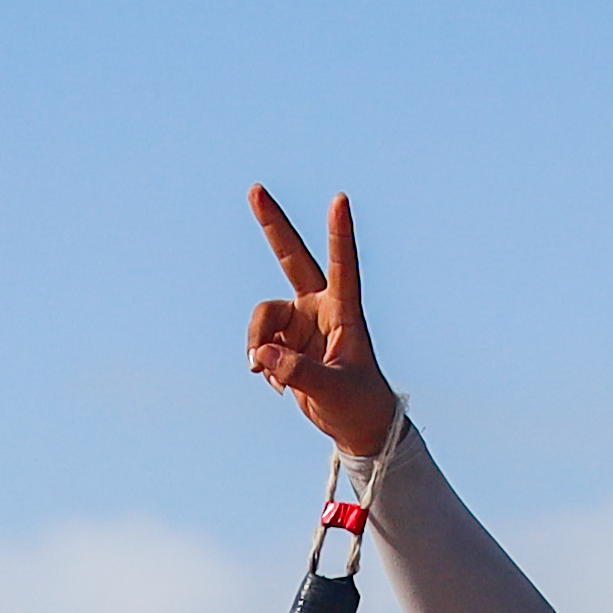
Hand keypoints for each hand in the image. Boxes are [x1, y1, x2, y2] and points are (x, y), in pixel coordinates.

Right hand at [244, 186, 398, 463]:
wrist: (354, 424)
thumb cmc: (357, 403)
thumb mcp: (333, 390)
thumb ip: (298, 373)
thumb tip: (263, 356)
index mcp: (345, 311)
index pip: (343, 265)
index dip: (340, 233)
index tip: (341, 199)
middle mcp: (320, 308)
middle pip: (292, 257)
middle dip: (272, 224)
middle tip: (255, 188)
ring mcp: (300, 321)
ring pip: (263, 317)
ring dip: (257, 344)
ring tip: (266, 374)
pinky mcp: (284, 340)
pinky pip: (258, 342)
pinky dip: (260, 362)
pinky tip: (277, 383)